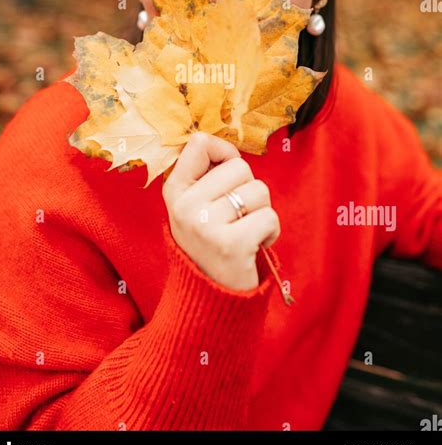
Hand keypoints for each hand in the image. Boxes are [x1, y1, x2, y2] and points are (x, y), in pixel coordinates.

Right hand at [162, 131, 280, 290]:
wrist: (210, 300)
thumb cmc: (213, 243)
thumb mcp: (196, 207)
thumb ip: (206, 176)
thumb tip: (225, 145)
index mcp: (174, 191)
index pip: (200, 143)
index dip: (224, 154)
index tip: (226, 176)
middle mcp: (184, 205)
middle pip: (240, 166)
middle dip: (248, 191)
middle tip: (234, 219)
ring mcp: (205, 224)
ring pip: (259, 190)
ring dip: (261, 213)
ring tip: (243, 233)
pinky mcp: (231, 244)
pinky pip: (270, 217)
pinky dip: (270, 233)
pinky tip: (253, 248)